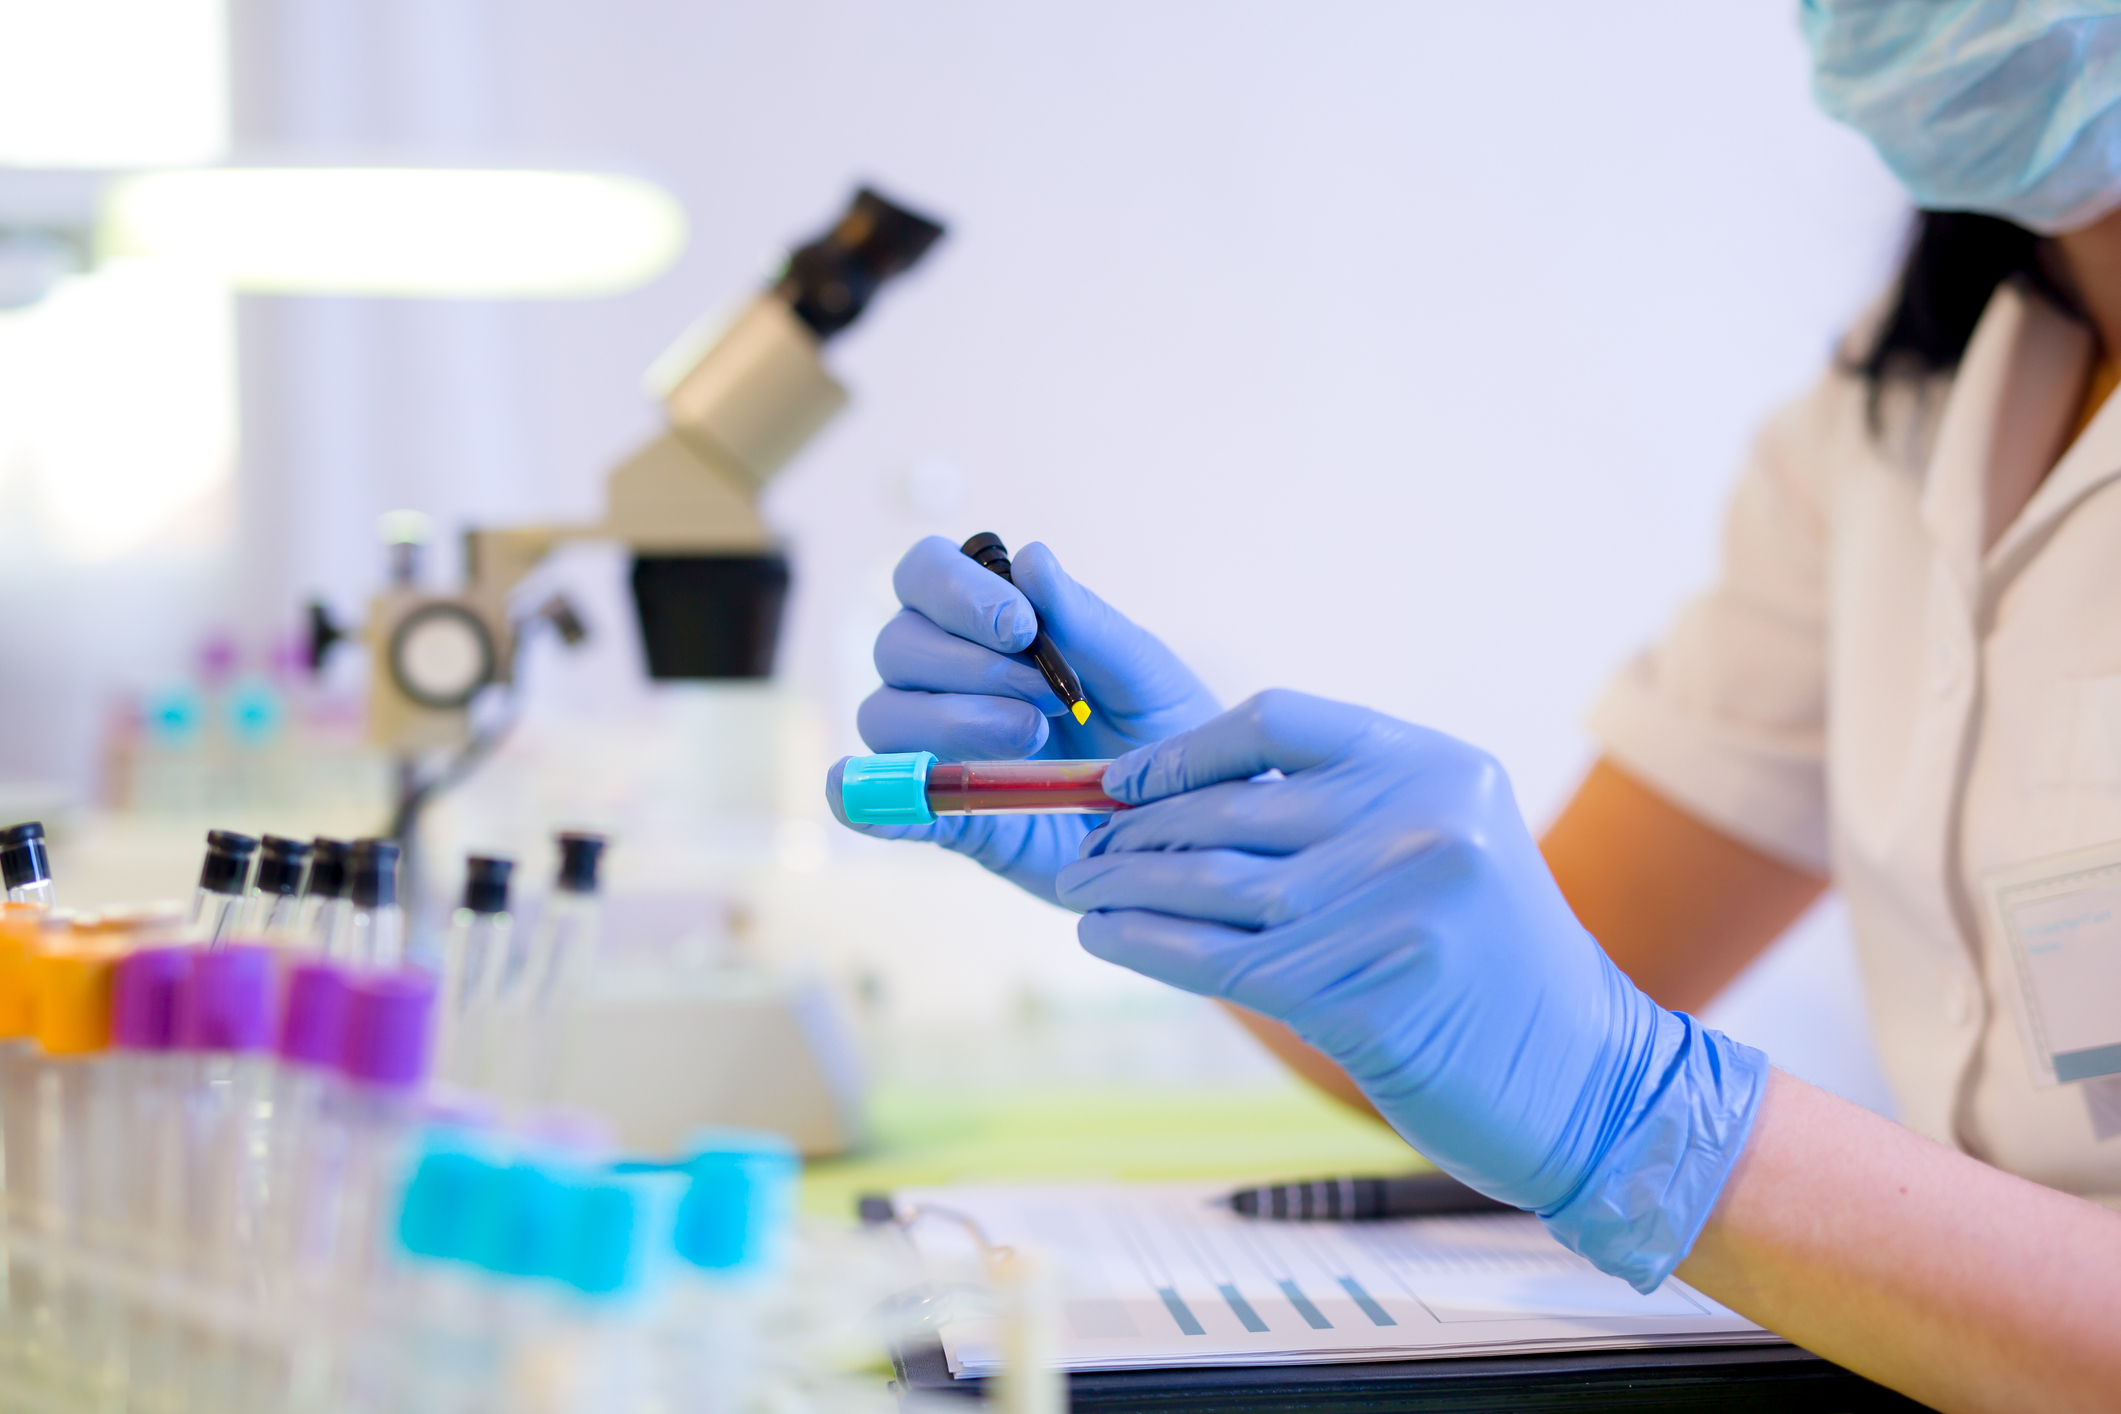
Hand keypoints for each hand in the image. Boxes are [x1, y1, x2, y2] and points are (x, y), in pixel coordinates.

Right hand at [829, 536, 1218, 902]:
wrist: (1187, 823)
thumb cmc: (1165, 731)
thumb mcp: (1143, 674)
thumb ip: (1086, 622)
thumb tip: (1031, 556)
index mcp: (990, 623)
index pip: (925, 575)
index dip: (955, 592)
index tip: (1021, 629)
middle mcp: (948, 676)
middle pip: (897, 644)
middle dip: (968, 666)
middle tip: (1048, 701)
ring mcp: (939, 746)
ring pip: (884, 715)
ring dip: (949, 721)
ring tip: (1031, 742)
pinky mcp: (943, 815)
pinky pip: (879, 801)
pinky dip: (871, 800)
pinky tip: (882, 808)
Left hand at [1055, 690, 1767, 1291]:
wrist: (1588, 1081)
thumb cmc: (1495, 969)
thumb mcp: (1444, 850)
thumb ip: (1342, 815)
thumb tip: (1181, 804)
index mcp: (1435, 764)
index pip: (1276, 720)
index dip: (1185, 749)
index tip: (1125, 782)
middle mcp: (1419, 820)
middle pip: (1231, 809)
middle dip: (1138, 831)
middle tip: (1082, 850)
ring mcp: (1395, 905)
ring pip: (1214, 885)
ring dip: (1126, 887)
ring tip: (1079, 892)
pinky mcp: (1366, 993)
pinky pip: (1220, 960)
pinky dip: (1146, 945)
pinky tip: (1102, 939)